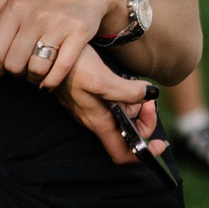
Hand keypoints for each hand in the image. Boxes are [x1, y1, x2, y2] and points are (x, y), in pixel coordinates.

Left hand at [0, 0, 125, 90]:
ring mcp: (59, 24)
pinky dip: (52, 81)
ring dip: (33, 78)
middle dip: (14, 74)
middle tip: (19, 72)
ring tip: (34, 74)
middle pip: (14, 64)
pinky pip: (61, 68)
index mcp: (16, 7)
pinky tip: (49, 80)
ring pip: (37, 68)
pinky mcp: (79, 33)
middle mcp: (36, 15)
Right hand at [52, 45, 164, 163]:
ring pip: (120, 119)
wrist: (48, 52)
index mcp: (99, 122)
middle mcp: (95, 120)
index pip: (122, 154)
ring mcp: (91, 108)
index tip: (160, 144)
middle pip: (126, 136)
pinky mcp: (89, 96)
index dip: (144, 155)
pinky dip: (126, 99)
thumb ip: (127, 92)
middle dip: (144, 122)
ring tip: (139, 86)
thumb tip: (150, 95)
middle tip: (150, 100)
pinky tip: (127, 83)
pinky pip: (113, 106)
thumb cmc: (71, 67)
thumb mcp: (101, 79)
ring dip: (136, 108)